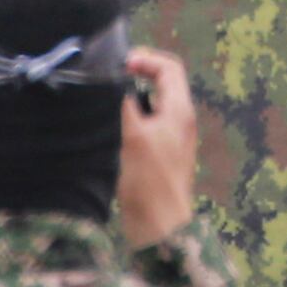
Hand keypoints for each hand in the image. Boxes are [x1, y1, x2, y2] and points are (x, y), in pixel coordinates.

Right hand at [113, 45, 199, 249]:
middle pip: (162, 83)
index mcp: (180, 111)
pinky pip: (146, 125)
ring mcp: (172, 139)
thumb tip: (111, 76)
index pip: (169, 67)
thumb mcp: (131, 135)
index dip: (144, 59)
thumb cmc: (148, 183)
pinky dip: (129, 119)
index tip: (118, 65)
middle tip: (108, 78)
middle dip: (135, 76)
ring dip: (130, 98)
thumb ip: (123, 102)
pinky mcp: (160, 156)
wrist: (158, 227)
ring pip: (151, 105)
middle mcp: (180, 121)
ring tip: (106, 102)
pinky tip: (109, 129)